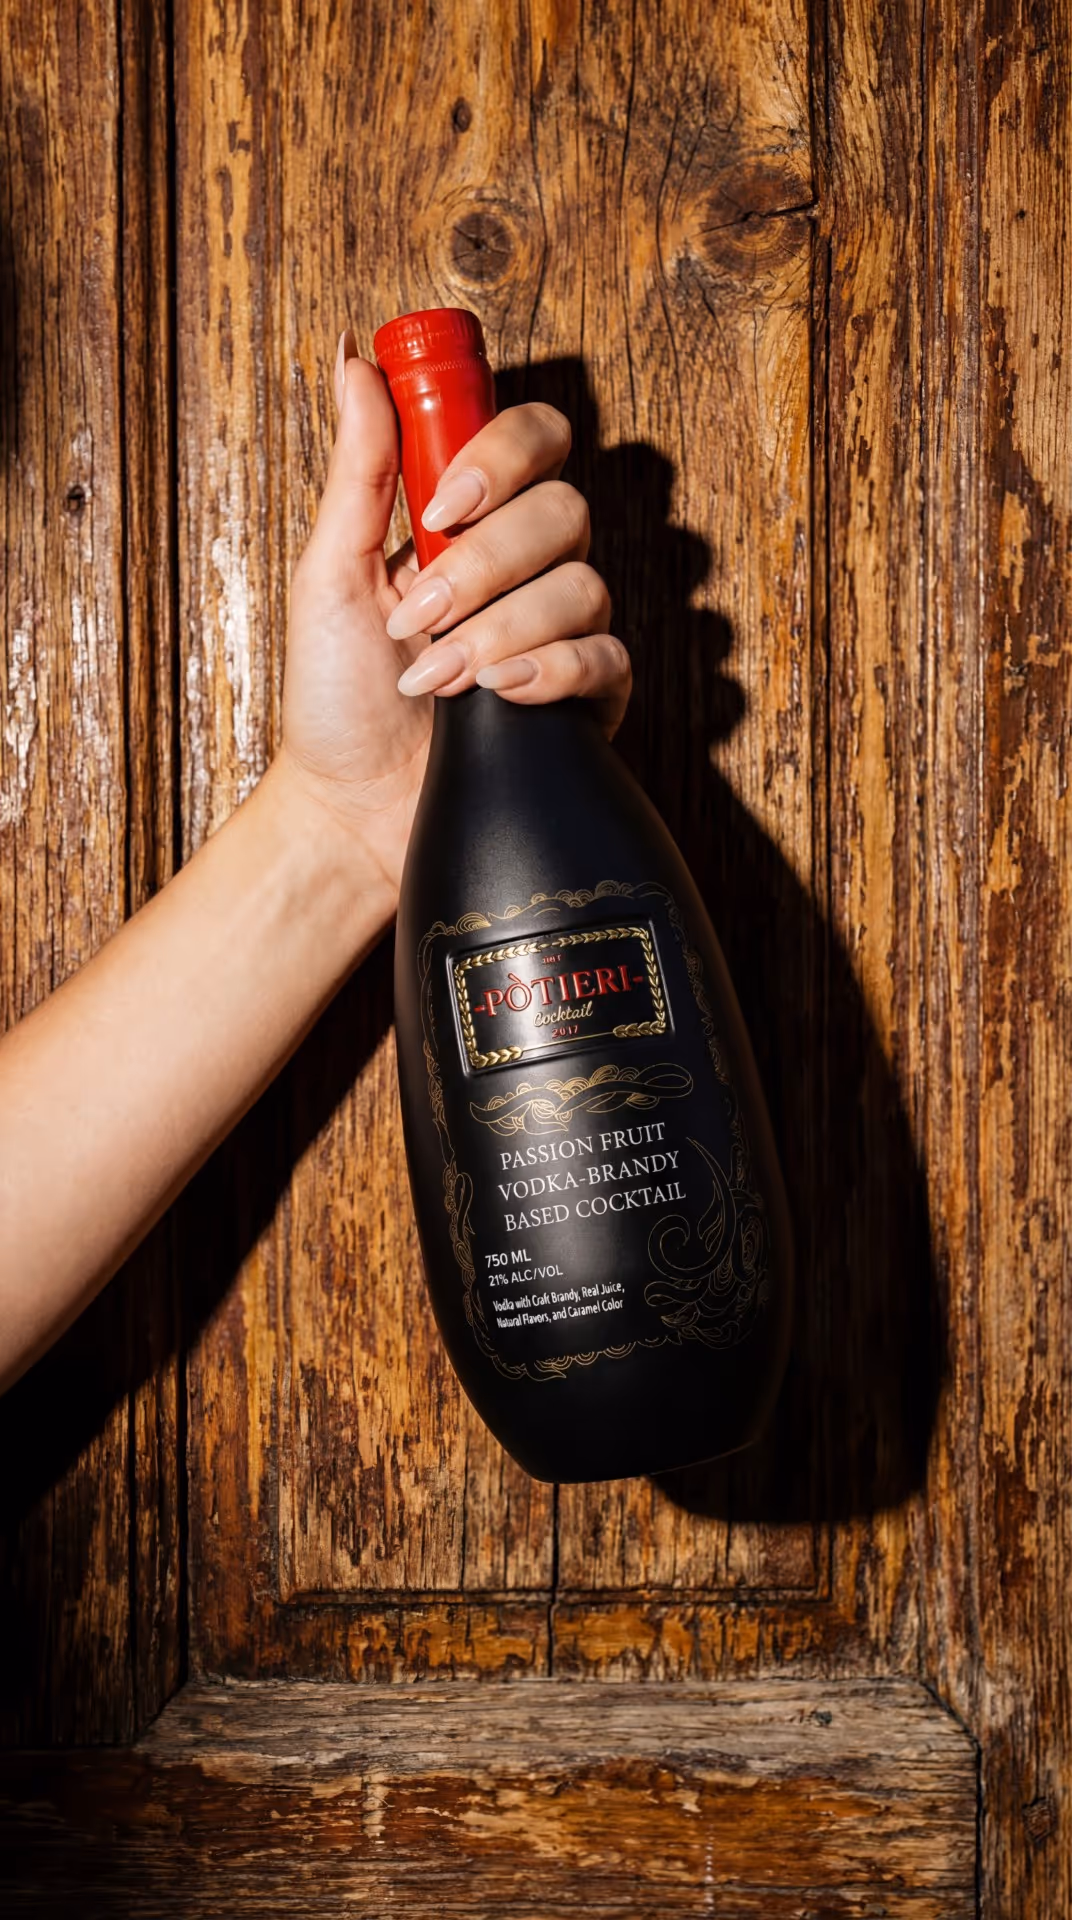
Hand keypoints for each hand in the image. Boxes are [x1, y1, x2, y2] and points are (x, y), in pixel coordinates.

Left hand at [277, 330, 630, 903]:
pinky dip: (550, 671)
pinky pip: (607, 658)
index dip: (504, 456)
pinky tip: (498, 695)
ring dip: (500, 629)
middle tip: (421, 615)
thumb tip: (353, 360)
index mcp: (468, 522)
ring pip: (585, 585)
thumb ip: (359, 468)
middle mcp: (522, 567)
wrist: (350, 809)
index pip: (533, 440)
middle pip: (565, 509)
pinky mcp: (583, 699)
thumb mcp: (328, 573)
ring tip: (436, 678)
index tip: (443, 504)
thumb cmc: (333, 698)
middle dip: (486, 566)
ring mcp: (558, 631)